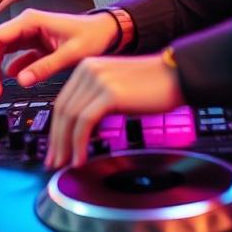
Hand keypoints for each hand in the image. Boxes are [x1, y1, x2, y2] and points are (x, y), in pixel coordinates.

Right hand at [0, 9, 117, 100]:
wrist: (108, 31)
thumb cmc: (93, 36)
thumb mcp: (72, 53)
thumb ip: (46, 66)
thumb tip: (20, 80)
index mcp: (30, 21)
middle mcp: (25, 25)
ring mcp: (27, 34)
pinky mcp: (32, 45)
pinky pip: (11, 57)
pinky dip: (5, 71)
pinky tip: (9, 84)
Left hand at [45, 54, 182, 168]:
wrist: (178, 75)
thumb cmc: (153, 86)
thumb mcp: (116, 89)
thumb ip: (97, 102)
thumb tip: (83, 131)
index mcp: (87, 67)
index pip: (63, 101)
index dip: (56, 127)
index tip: (55, 147)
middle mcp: (88, 70)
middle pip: (62, 110)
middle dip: (56, 139)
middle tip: (54, 161)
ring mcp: (97, 80)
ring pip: (71, 118)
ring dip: (66, 146)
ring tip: (65, 164)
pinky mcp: (109, 93)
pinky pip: (85, 122)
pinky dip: (79, 144)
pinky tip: (80, 159)